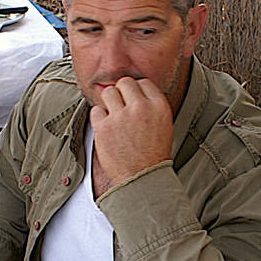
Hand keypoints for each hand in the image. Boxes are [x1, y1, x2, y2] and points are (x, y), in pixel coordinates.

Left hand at [89, 78, 173, 193]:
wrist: (142, 178)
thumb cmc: (153, 154)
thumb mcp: (164, 125)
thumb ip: (151, 105)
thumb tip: (135, 91)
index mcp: (158, 106)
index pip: (143, 82)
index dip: (136, 91)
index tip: (134, 101)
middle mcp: (140, 108)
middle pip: (124, 82)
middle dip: (122, 92)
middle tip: (122, 107)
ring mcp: (121, 117)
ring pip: (108, 93)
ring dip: (109, 103)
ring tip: (115, 118)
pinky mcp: (104, 127)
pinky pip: (96, 110)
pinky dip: (99, 118)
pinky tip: (108, 129)